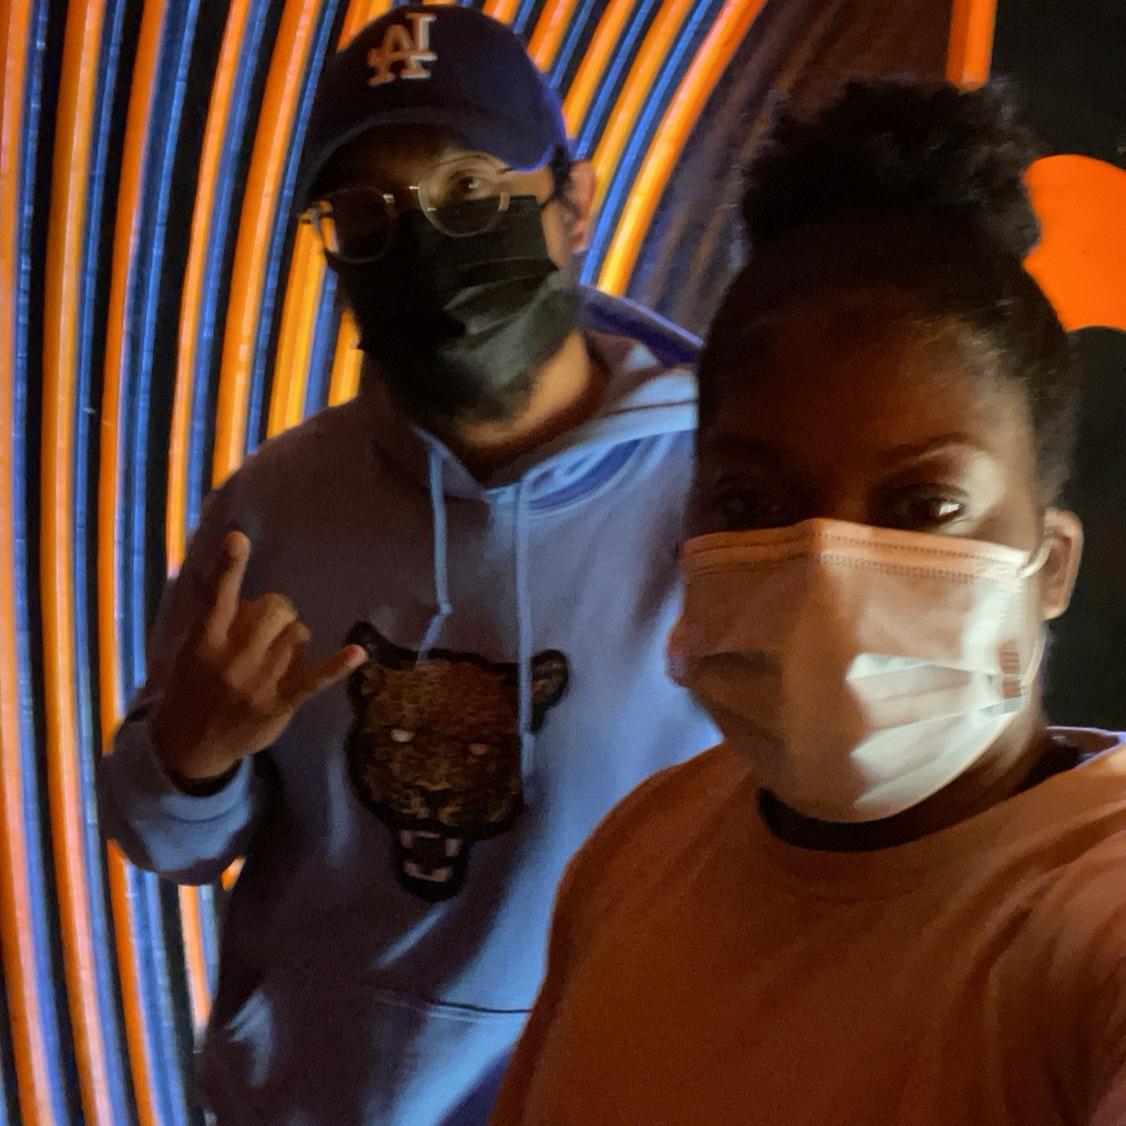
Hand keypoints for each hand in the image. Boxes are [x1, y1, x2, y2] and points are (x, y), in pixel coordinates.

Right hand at [151, 531, 365, 787]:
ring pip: (298, 635)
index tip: (238, 538)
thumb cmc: (194, 686)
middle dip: (278, 611)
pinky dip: (338, 665)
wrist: (190, 746)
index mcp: (205, 641)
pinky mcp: (280, 703)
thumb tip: (229, 576)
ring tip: (275, 658)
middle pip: (275, 609)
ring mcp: (259, 683)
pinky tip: (358, 653)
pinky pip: (315, 678)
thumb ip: (213, 617)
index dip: (230, 567)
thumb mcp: (191, 649)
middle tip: (268, 628)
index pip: (218, 597)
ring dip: (292, 640)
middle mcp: (232, 659)